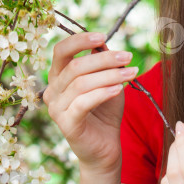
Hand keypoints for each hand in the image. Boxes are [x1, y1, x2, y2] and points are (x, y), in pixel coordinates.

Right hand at [43, 31, 136, 172]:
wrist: (106, 147)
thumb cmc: (105, 112)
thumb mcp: (107, 81)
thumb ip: (102, 62)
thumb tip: (102, 42)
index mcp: (58, 76)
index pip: (61, 50)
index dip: (80, 40)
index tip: (103, 36)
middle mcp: (52, 91)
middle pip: (74, 66)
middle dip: (104, 59)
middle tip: (128, 57)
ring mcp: (56, 109)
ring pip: (81, 83)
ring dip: (110, 75)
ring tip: (131, 73)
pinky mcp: (66, 124)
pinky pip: (83, 103)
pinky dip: (103, 92)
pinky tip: (119, 89)